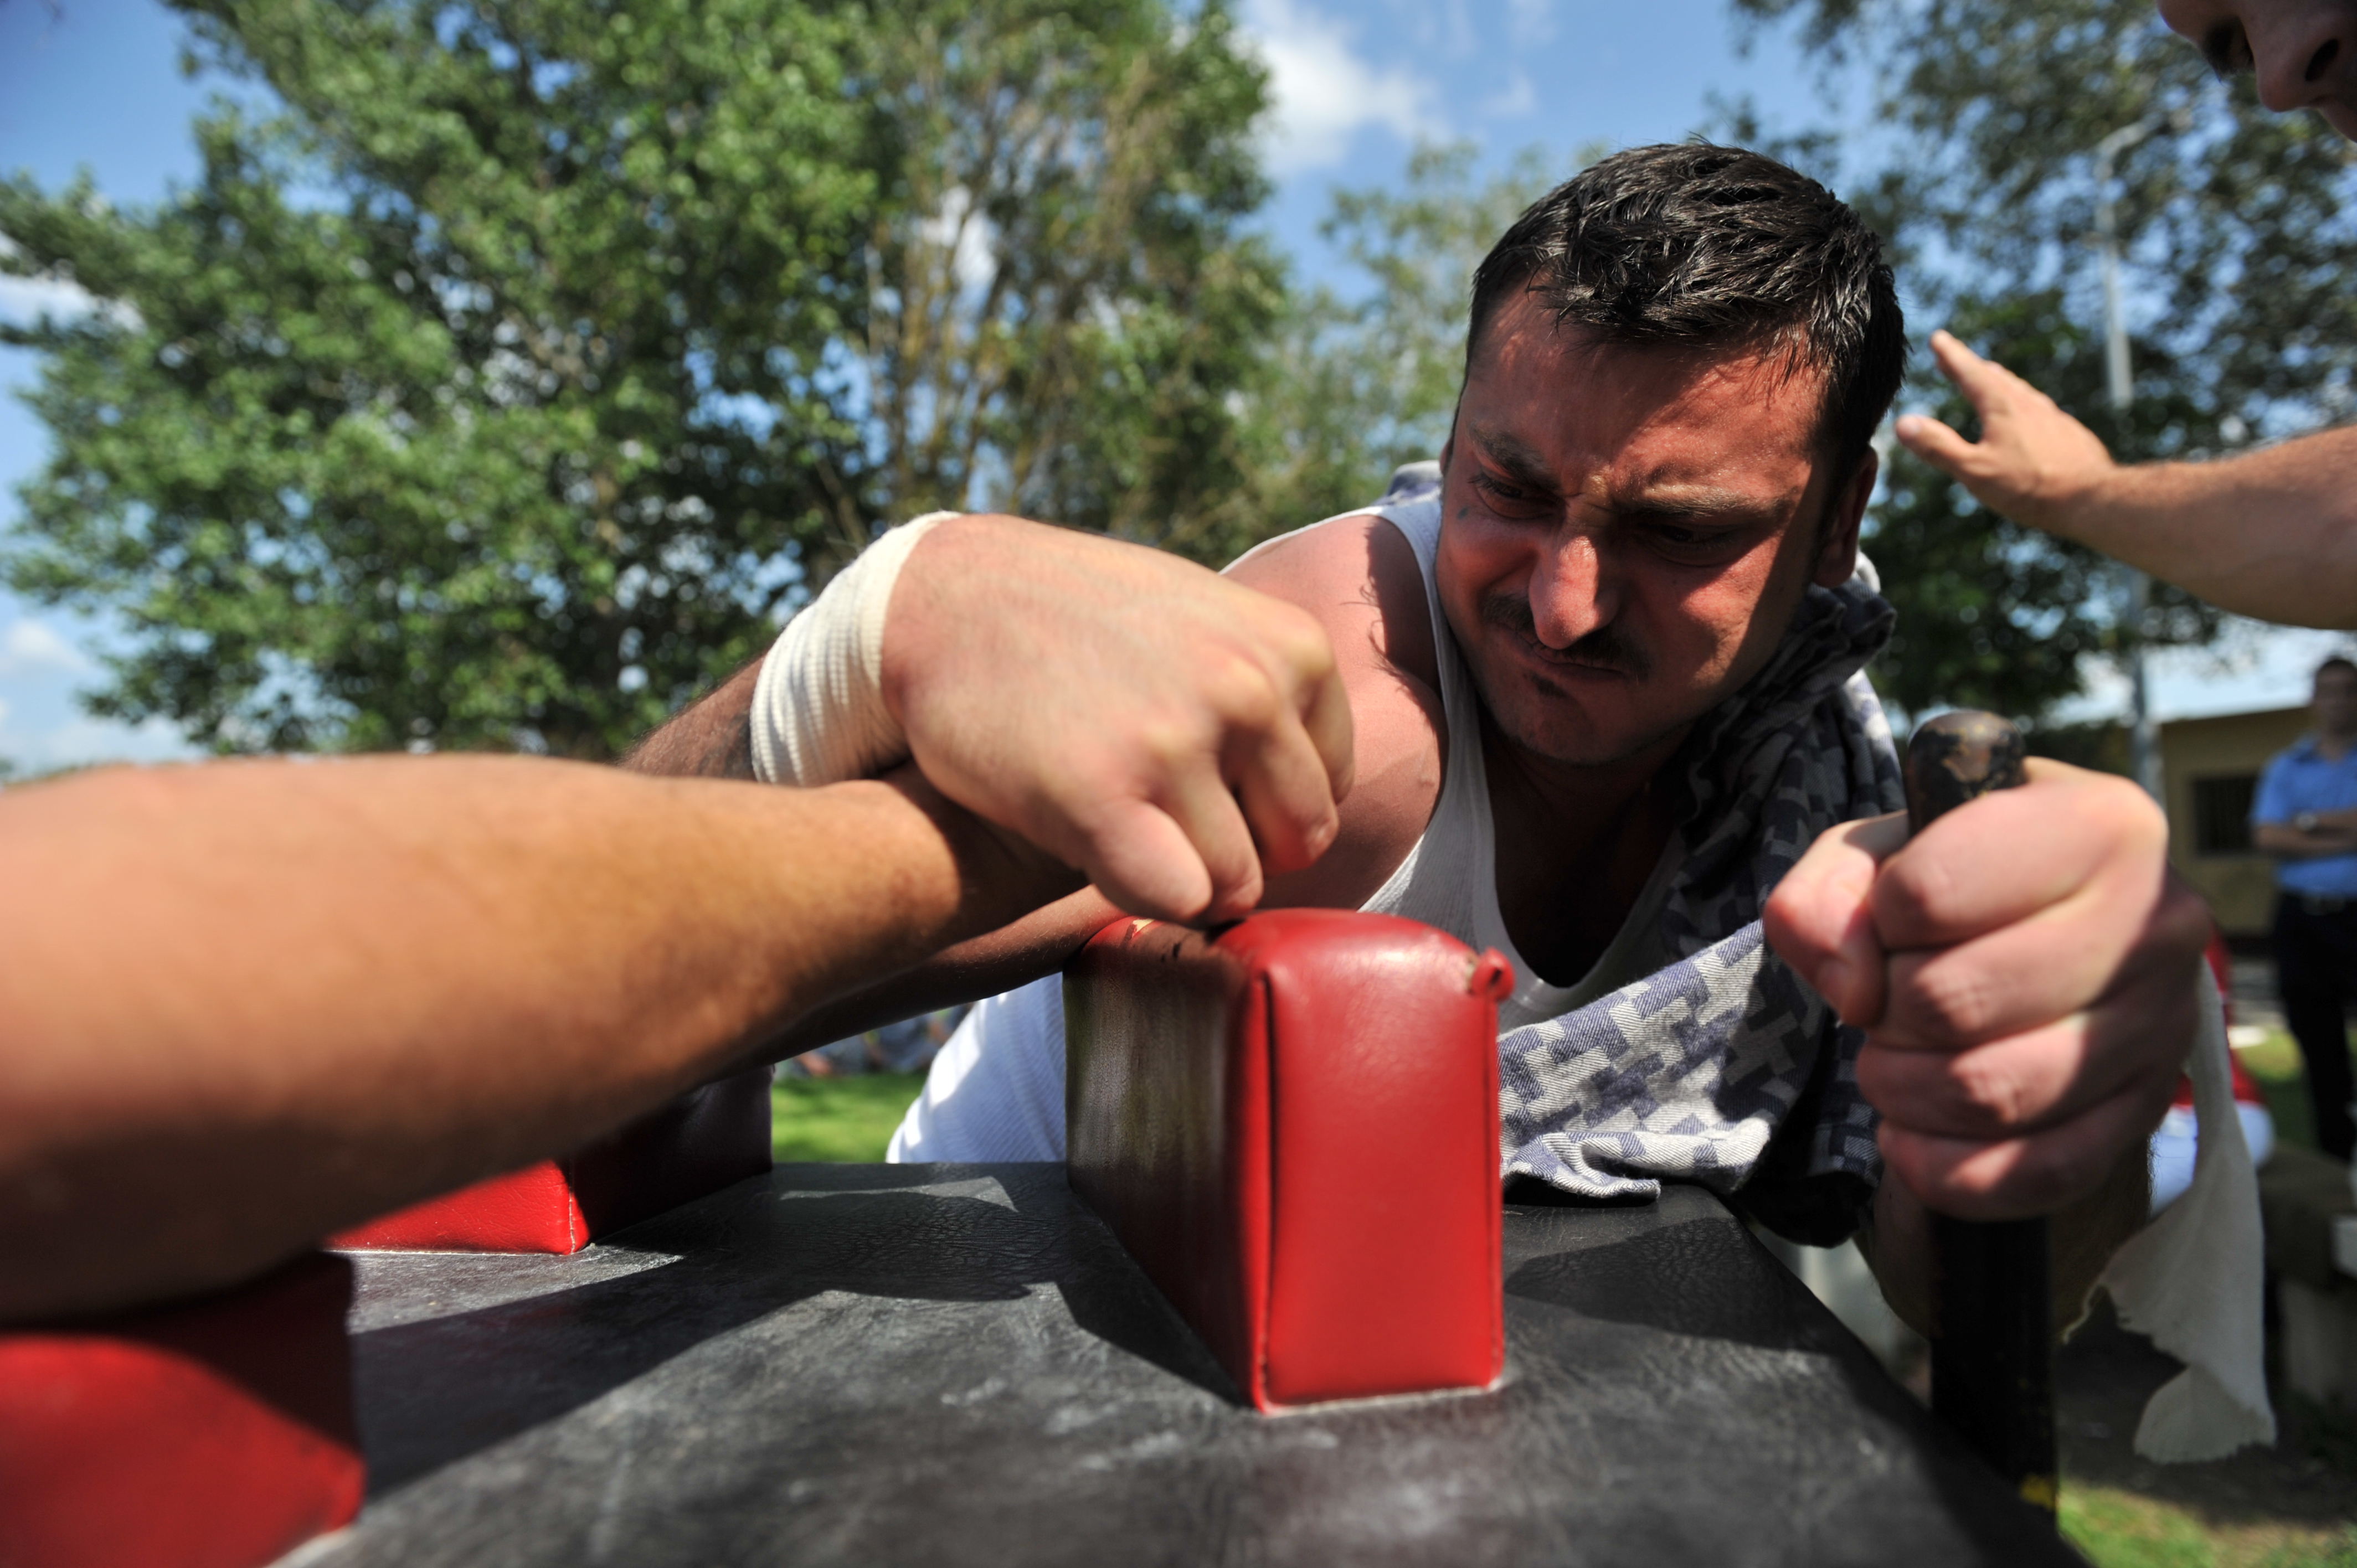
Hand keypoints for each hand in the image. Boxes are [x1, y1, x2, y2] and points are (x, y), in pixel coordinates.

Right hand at [882, 514, 1355, 924]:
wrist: (946, 597)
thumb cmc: (1080, 619)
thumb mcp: (1206, 615)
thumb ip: (1273, 686)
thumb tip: (1321, 800)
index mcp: (1292, 647)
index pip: (1330, 788)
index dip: (1264, 803)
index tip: (1201, 780)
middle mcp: (1248, 690)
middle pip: (1297, 843)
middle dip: (1237, 847)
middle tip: (1162, 816)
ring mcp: (1174, 743)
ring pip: (1234, 883)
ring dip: (1180, 874)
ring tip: (1121, 817)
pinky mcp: (1100, 798)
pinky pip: (1176, 899)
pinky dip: (1140, 893)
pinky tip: (1096, 848)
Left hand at [1764, 760, 2206, 1220]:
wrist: (2046, 932)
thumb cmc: (1957, 878)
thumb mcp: (1875, 854)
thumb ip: (1826, 895)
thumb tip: (1853, 988)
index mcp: (2100, 824)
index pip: (1934, 890)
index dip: (1880, 920)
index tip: (1889, 921)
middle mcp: (2157, 922)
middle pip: (1957, 1000)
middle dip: (1887, 1013)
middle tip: (1884, 1005)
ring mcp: (2164, 1024)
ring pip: (1994, 1094)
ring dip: (1905, 1090)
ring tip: (1894, 1062)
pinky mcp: (2148, 1111)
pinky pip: (2041, 1171)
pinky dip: (1947, 1169)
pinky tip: (1912, 1137)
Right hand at [1893, 330, 2120, 535]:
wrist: (2092, 498)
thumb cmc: (2030, 487)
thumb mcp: (1975, 471)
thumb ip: (1939, 447)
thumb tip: (1903, 423)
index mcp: (2003, 407)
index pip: (1971, 373)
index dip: (1952, 355)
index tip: (1939, 338)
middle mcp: (2029, 404)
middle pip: (1996, 378)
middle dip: (1973, 367)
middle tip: (1955, 358)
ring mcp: (2053, 417)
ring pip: (2021, 391)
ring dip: (2001, 382)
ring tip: (1992, 379)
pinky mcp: (2069, 433)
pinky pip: (2041, 410)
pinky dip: (2024, 404)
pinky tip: (2029, 417)